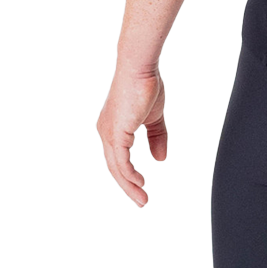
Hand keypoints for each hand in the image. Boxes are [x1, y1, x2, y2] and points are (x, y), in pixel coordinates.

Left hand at [96, 67, 167, 206]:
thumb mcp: (153, 117)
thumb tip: (160, 159)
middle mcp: (106, 132)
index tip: (141, 187)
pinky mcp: (115, 132)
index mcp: (113, 127)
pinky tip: (138, 182)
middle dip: (128, 186)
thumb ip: (156, 138)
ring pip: (117, 168)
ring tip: (142, 198)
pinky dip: (128, 174)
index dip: (128, 175)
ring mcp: (109, 133)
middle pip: (115, 167)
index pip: (118, 158)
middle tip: (141, 200)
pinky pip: (121, 161)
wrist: (140, 67)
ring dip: (129, 185)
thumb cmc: (145, 84)